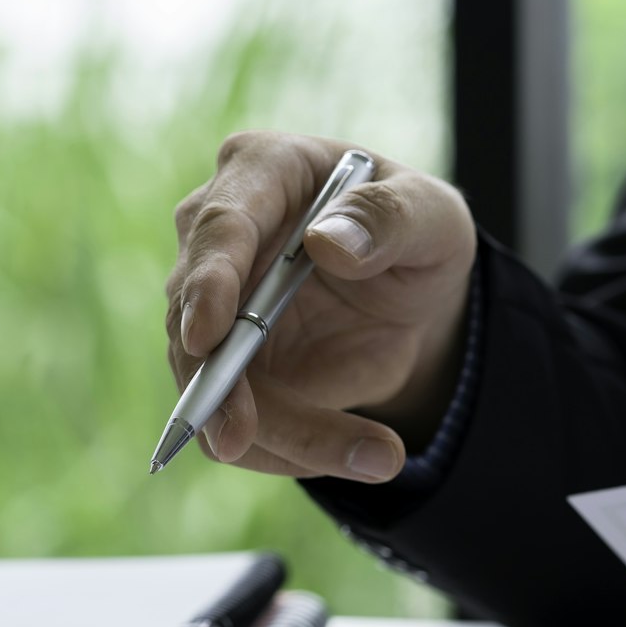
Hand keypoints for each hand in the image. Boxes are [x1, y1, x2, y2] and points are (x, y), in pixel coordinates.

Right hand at [166, 132, 476, 480]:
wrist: (406, 301)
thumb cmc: (413, 237)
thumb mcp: (434, 218)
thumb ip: (391, 218)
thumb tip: (329, 243)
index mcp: (261, 171)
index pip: (219, 225)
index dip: (208, 282)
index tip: (207, 336)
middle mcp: (214, 235)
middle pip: (191, 319)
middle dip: (218, 386)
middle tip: (244, 440)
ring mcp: (204, 305)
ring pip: (206, 384)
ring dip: (276, 435)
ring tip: (376, 456)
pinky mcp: (215, 366)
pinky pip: (227, 423)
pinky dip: (285, 450)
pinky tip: (355, 454)